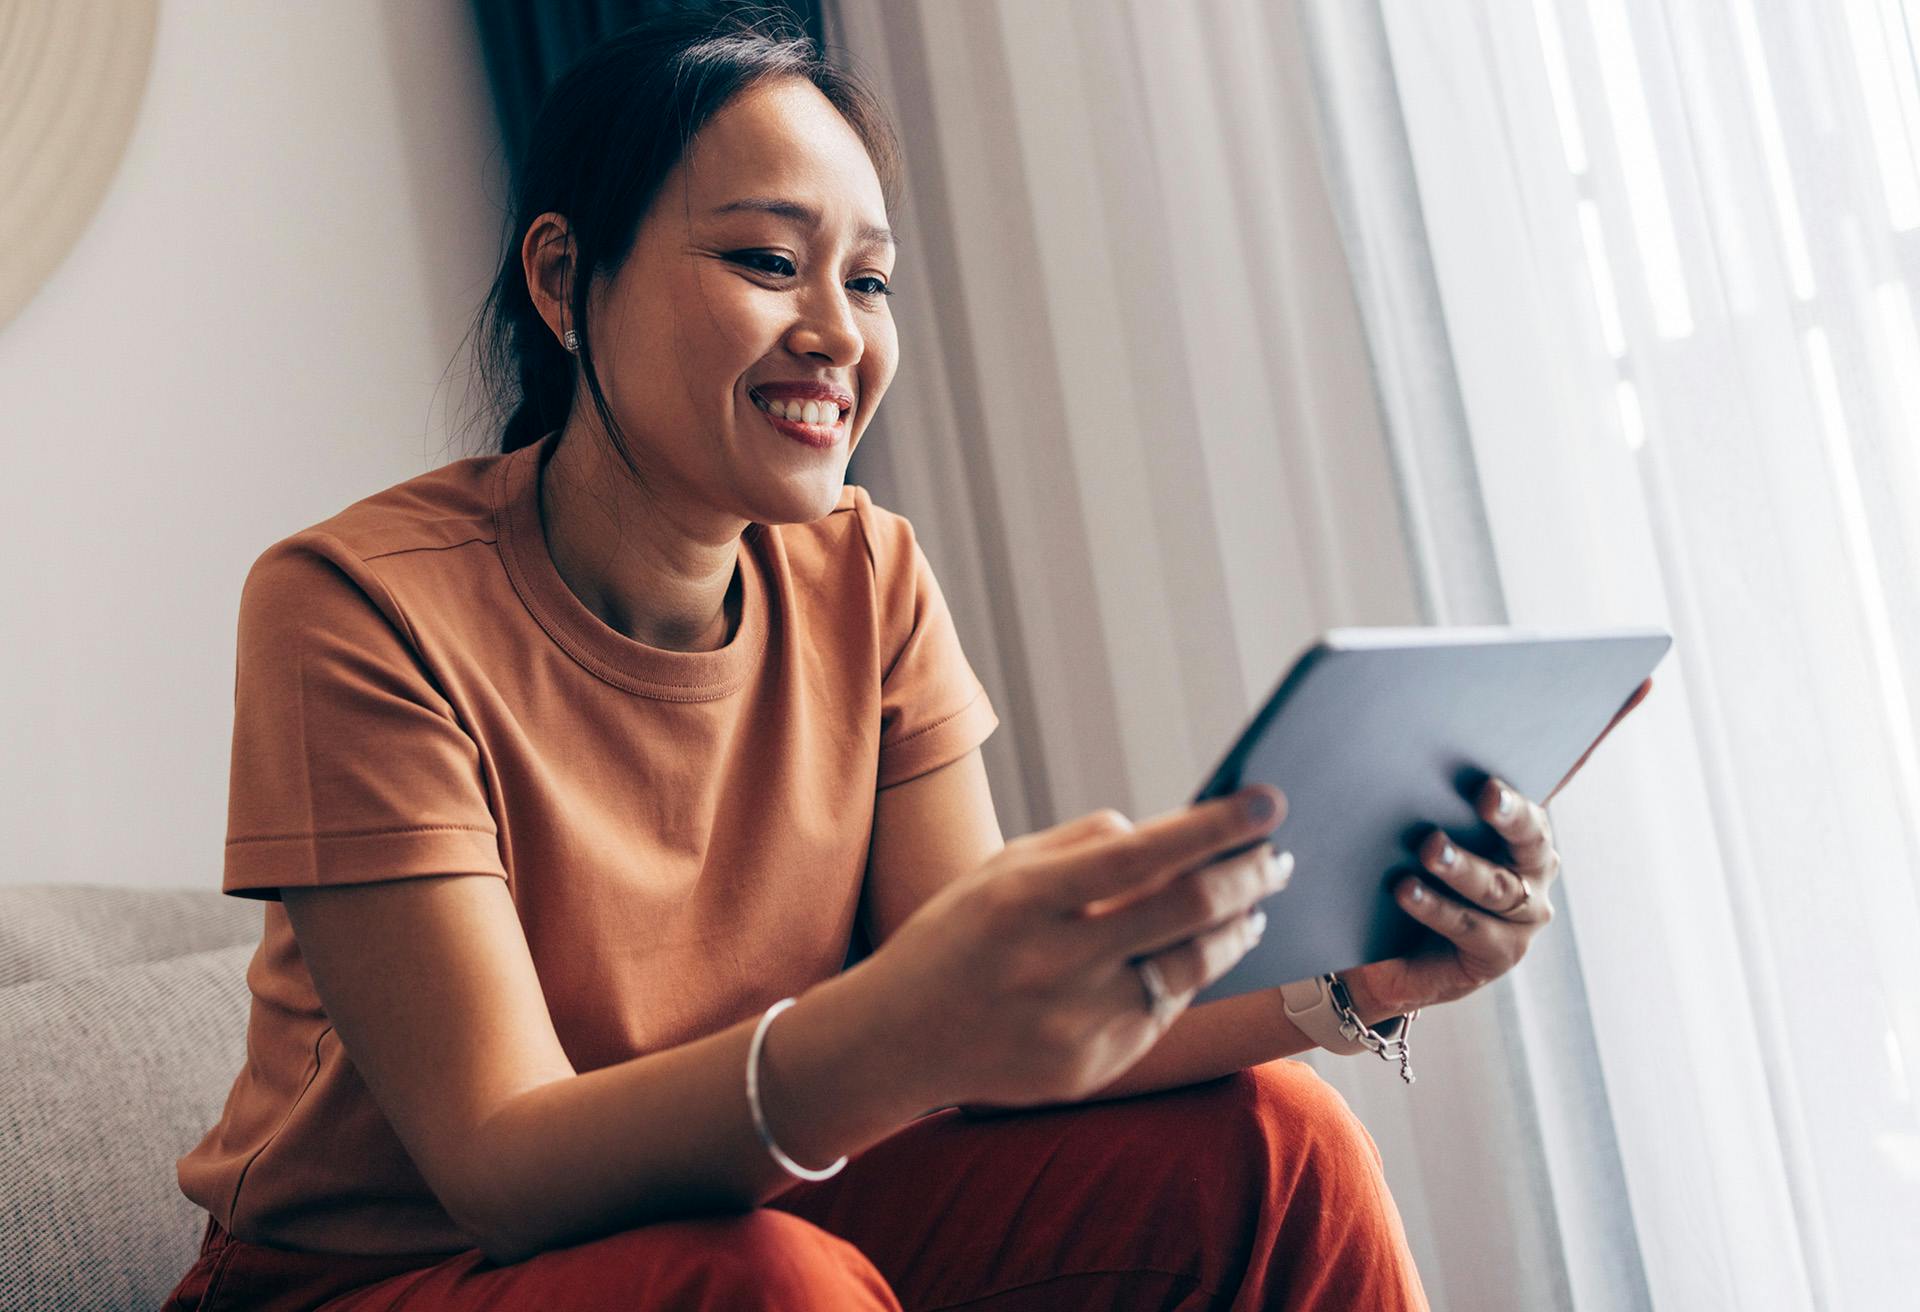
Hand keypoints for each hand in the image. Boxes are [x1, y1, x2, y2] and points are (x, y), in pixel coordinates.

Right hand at [857, 785, 1292, 1109]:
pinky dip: (1189, 972)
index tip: (1266, 801)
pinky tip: (1199, 949)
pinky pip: (1165, 1009)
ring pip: (1191, 966)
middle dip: (1247, 876)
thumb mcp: (1001, 870)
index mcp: (1024, 898)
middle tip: (1276, 856)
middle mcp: (1053, 962)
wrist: (898, 1040)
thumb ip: (1084, 844)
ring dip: (1235, 928)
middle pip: (1186, 911)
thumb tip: (1173, 835)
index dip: (1213, 827)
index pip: (1142, 854)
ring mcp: (1076, 1022)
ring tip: (1253, 903)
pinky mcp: (1093, 1067)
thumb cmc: (957, 937)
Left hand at [1343, 777, 1558, 1014]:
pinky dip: (1436, 907)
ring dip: (1462, 866)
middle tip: (1486, 795)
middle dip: (1509, 814)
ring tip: (1430, 848)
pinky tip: (1407, 890)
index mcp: (1523, 835)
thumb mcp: (1426, 840)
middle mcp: (1534, 873)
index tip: (1497, 774)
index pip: (1528, 804)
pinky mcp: (1502, 952)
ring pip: (1497, 886)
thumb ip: (1436, 807)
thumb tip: (1414, 765)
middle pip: (1529, 840)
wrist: (1396, 957)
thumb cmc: (1416, 877)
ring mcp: (1524, 917)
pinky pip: (1469, 926)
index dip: (1518, 789)